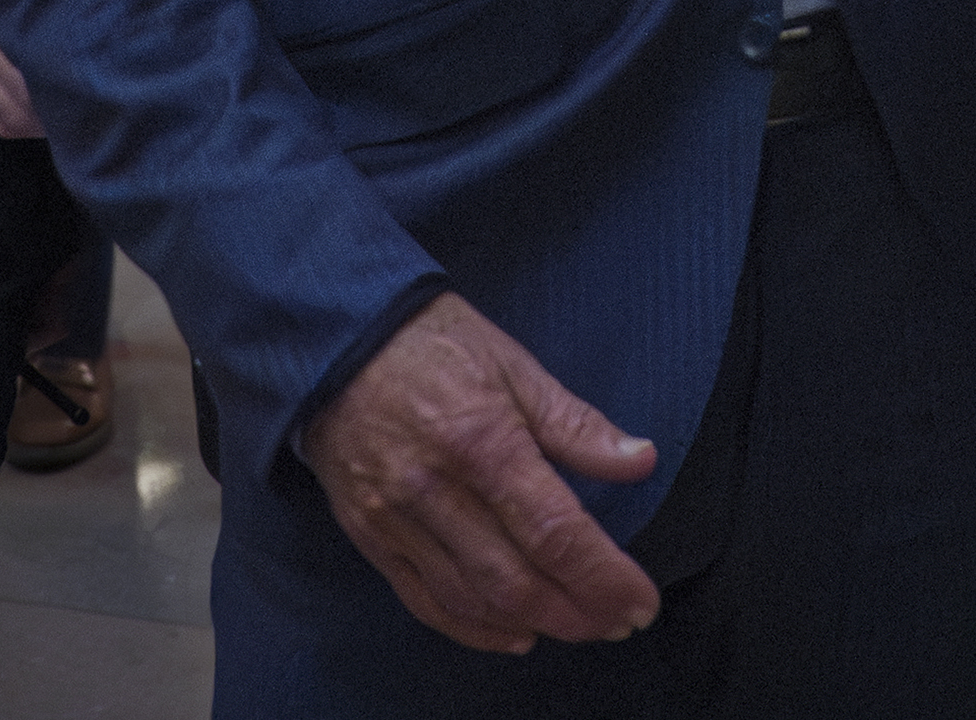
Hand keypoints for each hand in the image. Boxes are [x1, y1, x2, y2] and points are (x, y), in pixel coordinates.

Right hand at [302, 294, 663, 652]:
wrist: (334, 341)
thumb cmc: (434, 345)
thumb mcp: (515, 366)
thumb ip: (577, 424)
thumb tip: (641, 460)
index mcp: (481, 440)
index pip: (554, 531)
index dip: (603, 577)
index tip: (640, 601)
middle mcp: (435, 489)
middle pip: (516, 579)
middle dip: (578, 613)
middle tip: (618, 622)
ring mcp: (395, 519)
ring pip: (472, 599)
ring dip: (533, 624)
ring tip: (579, 627)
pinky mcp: (370, 536)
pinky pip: (424, 600)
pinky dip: (473, 629)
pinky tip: (514, 633)